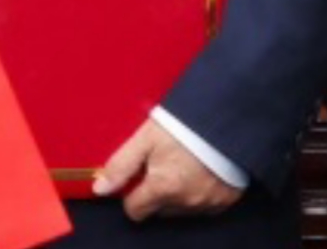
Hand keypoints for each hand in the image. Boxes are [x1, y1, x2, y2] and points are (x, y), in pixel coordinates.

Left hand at [91, 119, 241, 219]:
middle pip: (157, 210)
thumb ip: (120, 166)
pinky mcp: (227, 199)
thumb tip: (100, 189)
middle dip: (154, 192)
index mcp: (163, 188)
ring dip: (176, 193)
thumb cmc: (184, 124)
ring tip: (182, 164)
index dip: (131, 193)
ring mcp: (208, 202)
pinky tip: (199, 170)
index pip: (135, 210)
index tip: (137, 176)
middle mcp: (186, 201)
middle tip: (160, 164)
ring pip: (180, 209)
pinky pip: (204, 205)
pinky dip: (199, 192)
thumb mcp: (145, 138)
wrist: (226, 116)